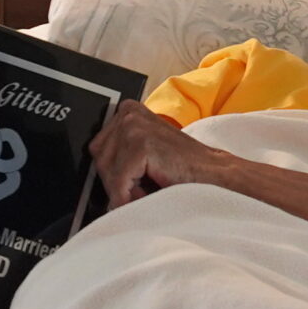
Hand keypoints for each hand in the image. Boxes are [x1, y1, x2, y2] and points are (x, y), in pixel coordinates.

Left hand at [89, 100, 229, 208]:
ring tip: (147, 192)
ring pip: (107, 171)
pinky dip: (128, 196)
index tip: (126, 186)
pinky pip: (119, 181)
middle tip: (139, 191)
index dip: (112, 173)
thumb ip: (119, 156)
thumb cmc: (183, 169)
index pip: (98, 149)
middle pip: (99, 160)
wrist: (216, 177)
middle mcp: (128, 114)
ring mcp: (134, 126)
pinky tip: (148, 195)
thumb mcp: (144, 155)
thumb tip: (91, 178)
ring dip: (124, 190)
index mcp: (128, 112)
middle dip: (116, 182)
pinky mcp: (140, 143)